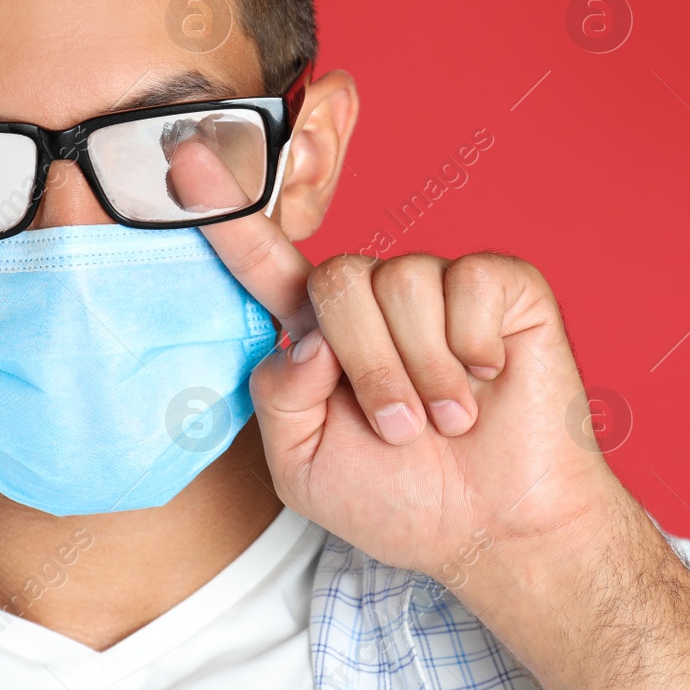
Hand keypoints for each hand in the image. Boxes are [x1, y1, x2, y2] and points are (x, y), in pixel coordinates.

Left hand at [171, 139, 622, 584]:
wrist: (497, 530)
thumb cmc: (404, 502)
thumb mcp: (305, 465)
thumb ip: (279, 395)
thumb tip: (309, 335)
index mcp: (321, 335)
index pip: (265, 262)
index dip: (227, 211)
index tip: (185, 159)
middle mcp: (376, 299)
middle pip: (337, 279)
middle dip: (367, 368)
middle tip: (401, 429)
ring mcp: (440, 286)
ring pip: (401, 282)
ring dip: (422, 372)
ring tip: (449, 418)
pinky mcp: (503, 286)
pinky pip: (468, 282)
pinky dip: (472, 349)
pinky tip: (488, 379)